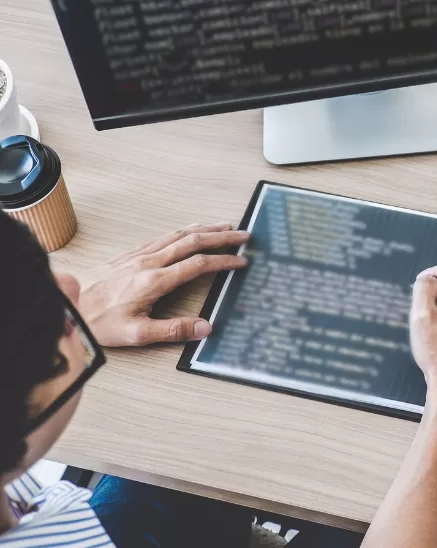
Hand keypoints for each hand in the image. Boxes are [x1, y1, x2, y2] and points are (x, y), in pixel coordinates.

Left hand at [77, 223, 249, 346]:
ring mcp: (138, 256)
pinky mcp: (129, 255)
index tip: (241, 261)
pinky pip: (163, 237)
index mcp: (154, 281)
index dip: (223, 261)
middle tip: (243, 234)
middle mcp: (148, 262)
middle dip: (221, 236)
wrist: (68, 307)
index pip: (198, 264)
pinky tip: (189, 230)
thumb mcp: (137, 334)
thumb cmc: (99, 323)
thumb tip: (205, 327)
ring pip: (178, 235)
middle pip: (193, 241)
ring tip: (224, 226)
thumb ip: (173, 330)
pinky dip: (183, 231)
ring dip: (204, 229)